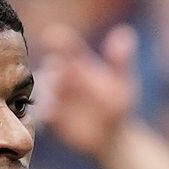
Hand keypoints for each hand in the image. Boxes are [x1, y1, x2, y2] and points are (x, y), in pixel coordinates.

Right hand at [35, 21, 142, 158]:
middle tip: (61, 70)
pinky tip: (50, 114)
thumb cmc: (117, 104)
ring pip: (44, 88)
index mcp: (78, 63)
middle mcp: (63, 76)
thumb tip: (126, 32)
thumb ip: (120, 59)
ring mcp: (55, 96)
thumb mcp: (123, 81)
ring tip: (56, 93)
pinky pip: (42, 113)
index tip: (52, 35)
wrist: (112, 136)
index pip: (65, 46)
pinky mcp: (52, 117)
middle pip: (51, 66)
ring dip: (47, 89)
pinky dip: (43, 112)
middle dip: (54, 67)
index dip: (58, 40)